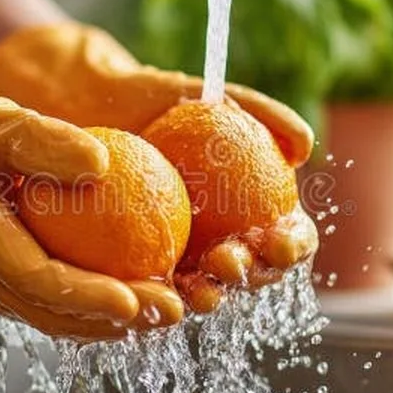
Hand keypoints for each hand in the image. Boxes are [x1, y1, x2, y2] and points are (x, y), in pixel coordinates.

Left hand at [0, 23, 319, 310]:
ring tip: (196, 288)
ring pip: (207, 291)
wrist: (88, 107)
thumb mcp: (205, 95)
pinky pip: (152, 290)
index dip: (292, 245)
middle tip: (228, 261)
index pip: (288, 234)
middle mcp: (225, 239)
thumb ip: (260, 111)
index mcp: (255, 208)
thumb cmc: (153, 99)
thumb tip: (305, 145)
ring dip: (208, 297)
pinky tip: (147, 294)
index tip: (279, 239)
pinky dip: (154, 297)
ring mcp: (184, 259)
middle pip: (254, 273)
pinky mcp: (140, 271)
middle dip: (250, 278)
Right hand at [0, 40, 182, 339]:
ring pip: (50, 318)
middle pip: (49, 313)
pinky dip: (90, 306)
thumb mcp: (2, 121)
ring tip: (166, 309)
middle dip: (114, 321)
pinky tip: (139, 294)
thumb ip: (47, 142)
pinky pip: (46, 304)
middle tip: (172, 309)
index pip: (35, 280)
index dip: (86, 297)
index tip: (136, 298)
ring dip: (109, 322)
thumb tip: (103, 165)